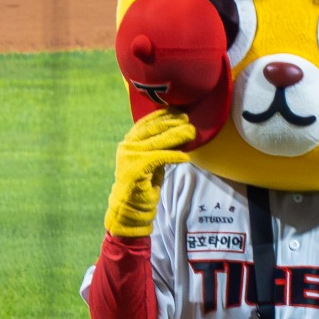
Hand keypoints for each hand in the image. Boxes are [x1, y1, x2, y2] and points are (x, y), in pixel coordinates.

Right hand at [104, 109, 196, 237]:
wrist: (130, 207)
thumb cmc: (144, 183)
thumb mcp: (152, 159)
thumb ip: (159, 146)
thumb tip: (178, 131)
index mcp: (129, 141)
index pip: (147, 122)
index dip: (163, 115)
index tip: (178, 111)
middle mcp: (127, 146)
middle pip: (153, 129)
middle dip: (172, 122)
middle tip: (188, 120)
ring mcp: (130, 156)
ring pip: (157, 141)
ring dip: (177, 136)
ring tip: (191, 132)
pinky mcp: (136, 168)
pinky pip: (160, 158)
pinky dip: (174, 156)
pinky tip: (186, 157)